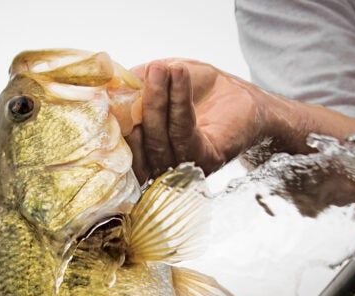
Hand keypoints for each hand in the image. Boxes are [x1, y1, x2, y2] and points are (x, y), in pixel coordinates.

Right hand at [125, 60, 261, 181]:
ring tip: (162, 69)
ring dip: (159, 100)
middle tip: (147, 72)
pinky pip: (184, 133)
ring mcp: (182, 167)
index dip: (114, 121)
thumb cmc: (199, 91)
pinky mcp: (206, 160)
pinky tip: (179, 75)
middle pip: (139, 143)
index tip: (112, 91)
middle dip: (141, 104)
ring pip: (160, 139)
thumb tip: (111, 88)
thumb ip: (136, 85)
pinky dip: (180, 102)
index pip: (120, 146)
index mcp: (143, 151)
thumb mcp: (161, 80)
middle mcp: (160, 166)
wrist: (243, 97)